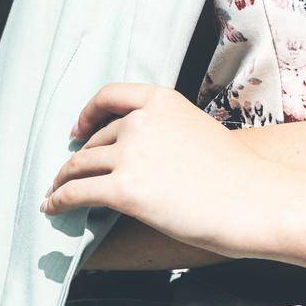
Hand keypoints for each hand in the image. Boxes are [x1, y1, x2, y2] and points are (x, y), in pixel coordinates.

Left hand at [41, 83, 288, 257]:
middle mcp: (141, 121)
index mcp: (162, 100)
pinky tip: (52, 209)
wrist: (253, 201)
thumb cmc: (235, 175)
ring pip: (80, 166)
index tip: (78, 129)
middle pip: (95, 140)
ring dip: (62, 181)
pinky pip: (76, 193)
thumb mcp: (197, 131)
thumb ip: (165, 132)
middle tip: (67, 176)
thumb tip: (134, 154)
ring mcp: (131, 154)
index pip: (110, 95)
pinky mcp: (124, 189)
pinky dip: (59, 201)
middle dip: (78, 159)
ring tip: (54, 195)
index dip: (88, 113)